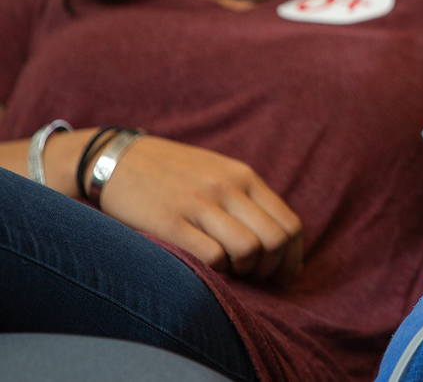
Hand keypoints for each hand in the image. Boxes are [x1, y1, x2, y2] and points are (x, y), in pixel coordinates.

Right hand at [98, 136, 303, 283]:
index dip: (293, 257)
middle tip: (259, 279)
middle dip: (274, 269)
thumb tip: (279, 242)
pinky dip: (218, 271)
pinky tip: (208, 268)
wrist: (115, 158)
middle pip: (276, 241)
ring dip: (246, 271)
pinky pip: (212, 257)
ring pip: (249, 250)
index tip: (283, 274)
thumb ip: (247, 199)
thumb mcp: (218, 172)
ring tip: (233, 271)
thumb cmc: (172, 173)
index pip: (290, 224)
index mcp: (244, 177)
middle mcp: (227, 188)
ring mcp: (199, 204)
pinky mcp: (170, 222)